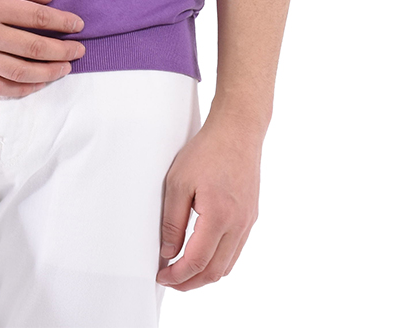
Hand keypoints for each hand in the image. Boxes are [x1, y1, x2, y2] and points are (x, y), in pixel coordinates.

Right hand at [0, 0, 86, 97]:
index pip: (37, 19)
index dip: (62, 23)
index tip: (78, 25)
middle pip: (34, 48)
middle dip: (62, 50)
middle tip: (79, 50)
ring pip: (19, 73)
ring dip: (47, 73)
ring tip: (64, 68)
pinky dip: (21, 89)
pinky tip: (37, 83)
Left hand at [156, 110, 263, 289]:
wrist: (238, 131)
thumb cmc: (207, 151)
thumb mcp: (178, 182)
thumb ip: (172, 221)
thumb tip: (168, 252)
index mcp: (219, 216)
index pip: (197, 262)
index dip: (178, 275)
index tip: (162, 276)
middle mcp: (238, 224)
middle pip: (215, 271)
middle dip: (190, 282)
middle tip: (171, 280)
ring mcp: (248, 221)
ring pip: (228, 264)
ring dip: (205, 274)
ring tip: (184, 271)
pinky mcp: (251, 216)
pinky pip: (236, 249)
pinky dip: (219, 260)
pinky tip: (203, 254)